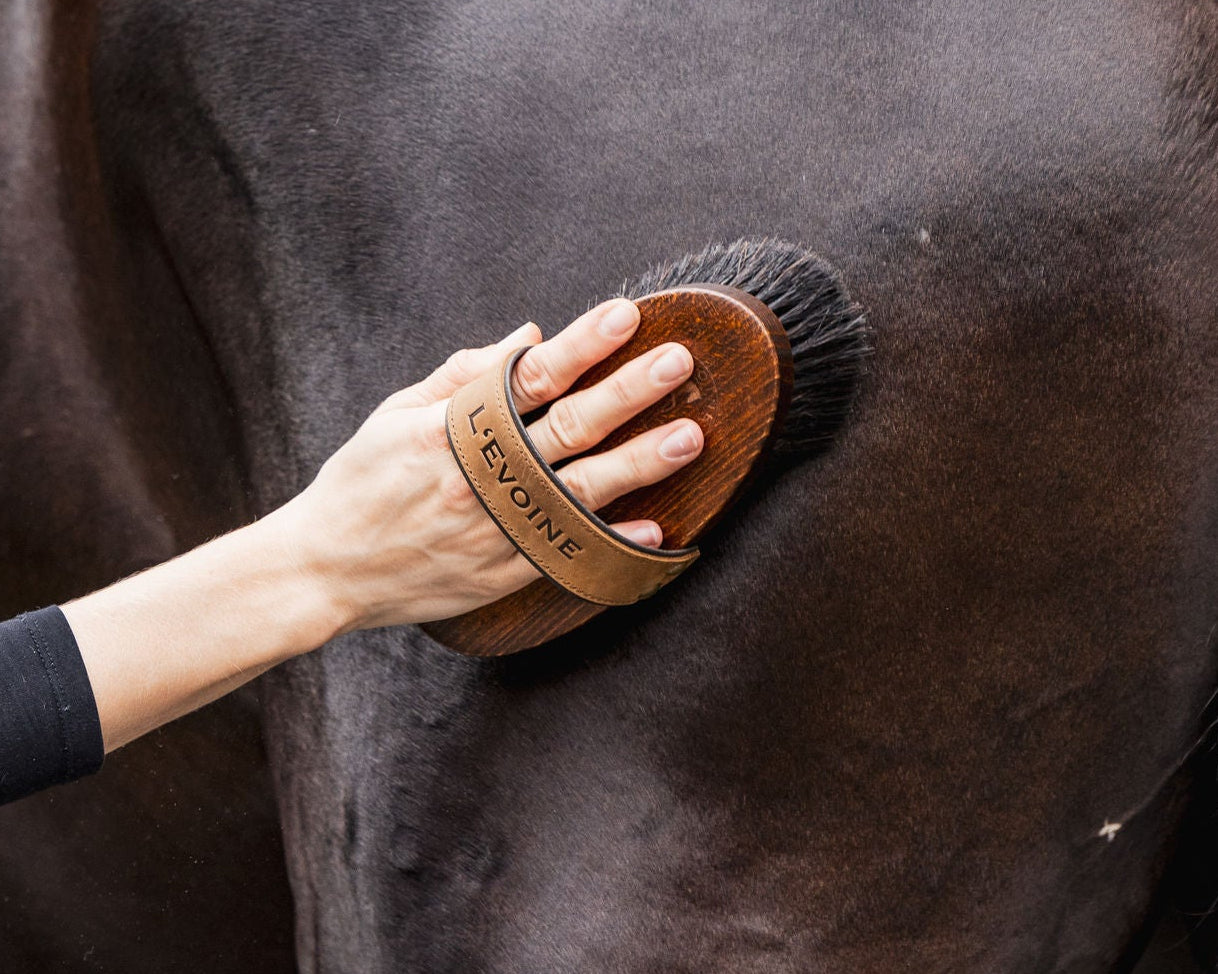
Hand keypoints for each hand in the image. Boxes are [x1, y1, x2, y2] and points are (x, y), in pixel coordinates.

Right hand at [266, 298, 704, 630]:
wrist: (326, 571)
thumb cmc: (360, 483)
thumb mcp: (396, 414)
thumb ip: (465, 374)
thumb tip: (530, 336)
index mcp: (450, 428)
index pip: (529, 377)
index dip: (580, 345)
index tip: (625, 315)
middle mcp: (479, 476)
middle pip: (566, 427)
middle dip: (627, 392)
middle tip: (678, 362)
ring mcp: (495, 528)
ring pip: (580, 491)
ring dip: (638, 463)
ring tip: (688, 436)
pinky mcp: (502, 573)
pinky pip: (568, 555)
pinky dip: (612, 542)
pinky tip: (656, 529)